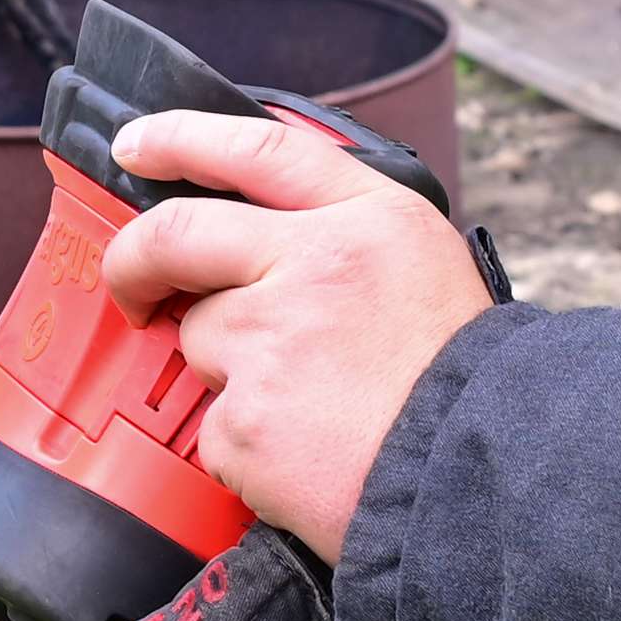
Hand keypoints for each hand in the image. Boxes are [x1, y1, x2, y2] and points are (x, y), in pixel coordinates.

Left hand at [92, 108, 494, 553]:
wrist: (488, 482)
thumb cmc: (465, 387)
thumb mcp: (428, 267)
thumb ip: (348, 237)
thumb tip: (262, 234)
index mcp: (372, 219)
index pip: (259, 149)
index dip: (182, 137)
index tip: (136, 144)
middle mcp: (317, 264)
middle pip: (179, 233)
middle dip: (134, 260)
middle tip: (131, 288)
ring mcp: (274, 341)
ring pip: (200, 337)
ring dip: (232, 373)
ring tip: (308, 408)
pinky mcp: (245, 419)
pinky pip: (215, 426)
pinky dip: (247, 447)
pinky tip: (306, 456)